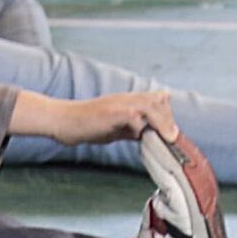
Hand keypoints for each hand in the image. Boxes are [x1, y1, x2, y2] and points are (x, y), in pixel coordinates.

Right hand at [43, 86, 178, 148]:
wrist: (63, 121)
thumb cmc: (87, 125)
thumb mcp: (115, 129)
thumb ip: (132, 130)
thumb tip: (149, 136)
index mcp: (129, 102)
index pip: (158, 100)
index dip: (167, 115)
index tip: (171, 134)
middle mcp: (126, 99)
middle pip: (158, 100)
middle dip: (168, 119)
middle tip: (172, 138)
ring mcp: (119, 103)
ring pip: (150, 104)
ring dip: (161, 121)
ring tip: (168, 137)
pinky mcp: (111, 111)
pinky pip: (133, 116)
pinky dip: (141, 126)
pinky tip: (143, 137)